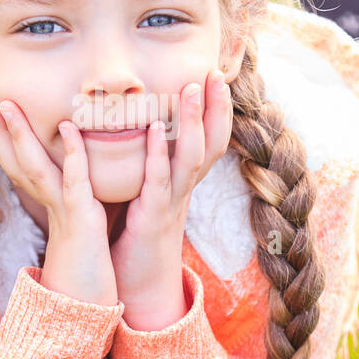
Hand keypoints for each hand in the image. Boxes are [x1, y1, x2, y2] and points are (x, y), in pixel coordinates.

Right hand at [0, 98, 118, 305]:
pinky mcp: (83, 217)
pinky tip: (67, 127)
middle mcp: (49, 202)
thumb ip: (72, 195)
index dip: (2, 135)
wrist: (89, 302)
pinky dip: (72, 153)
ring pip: (36, 165)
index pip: (18, 162)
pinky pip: (75, 180)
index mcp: (47, 200)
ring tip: (7, 105)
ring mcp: (63, 208)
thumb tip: (71, 175)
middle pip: (17, 159)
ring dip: (21, 134)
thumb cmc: (87, 261)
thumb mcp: (77, 220)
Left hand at [109, 69, 232, 322]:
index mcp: (184, 182)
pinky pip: (159, 182)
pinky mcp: (153, 217)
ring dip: (192, 121)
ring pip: (190, 157)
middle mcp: (185, 189)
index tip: (219, 76)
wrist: (139, 286)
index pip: (209, 139)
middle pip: (210, 142)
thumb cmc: (139, 237)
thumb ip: (153, 165)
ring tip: (194, 87)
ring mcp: (172, 202)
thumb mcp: (151, 194)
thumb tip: (147, 129)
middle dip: (216, 107)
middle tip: (218, 72)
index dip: (217, 109)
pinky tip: (152, 130)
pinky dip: (157, 154)